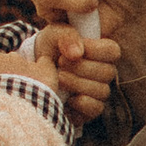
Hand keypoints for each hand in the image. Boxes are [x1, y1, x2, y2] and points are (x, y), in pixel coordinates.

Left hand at [0, 24, 118, 126]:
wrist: (33, 72)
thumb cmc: (48, 48)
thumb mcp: (54, 35)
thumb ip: (66, 36)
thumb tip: (76, 53)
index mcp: (100, 51)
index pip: (112, 51)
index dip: (95, 50)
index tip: (73, 51)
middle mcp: (103, 72)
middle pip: (107, 72)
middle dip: (81, 67)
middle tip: (60, 63)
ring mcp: (98, 91)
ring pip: (101, 90)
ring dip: (77, 83)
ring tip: (58, 78)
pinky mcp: (89, 110)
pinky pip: (95, 108)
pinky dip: (80, 102)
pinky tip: (66, 96)